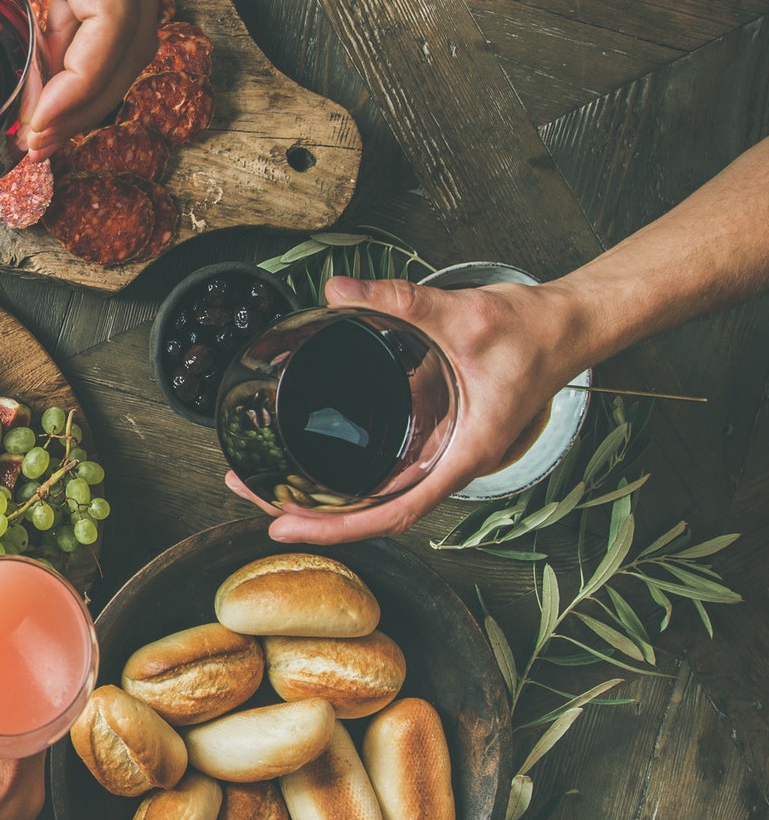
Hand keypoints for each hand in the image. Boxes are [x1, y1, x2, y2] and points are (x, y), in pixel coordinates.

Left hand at [0, 0, 156, 152]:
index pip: (113, 16)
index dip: (83, 83)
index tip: (39, 123)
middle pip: (132, 41)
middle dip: (87, 102)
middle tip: (30, 144)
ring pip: (126, 33)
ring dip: (86, 83)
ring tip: (33, 123)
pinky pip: (106, 12)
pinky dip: (78, 52)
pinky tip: (38, 78)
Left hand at [226, 277, 586, 543]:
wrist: (568, 327)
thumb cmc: (532, 333)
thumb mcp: (463, 315)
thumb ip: (400, 300)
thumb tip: (339, 290)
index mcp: (462, 454)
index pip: (394, 512)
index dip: (338, 527)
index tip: (286, 528)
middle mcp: (450, 464)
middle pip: (376, 513)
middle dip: (313, 516)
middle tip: (252, 495)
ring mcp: (444, 454)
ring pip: (382, 496)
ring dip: (327, 499)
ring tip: (269, 485)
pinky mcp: (439, 436)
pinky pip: (392, 472)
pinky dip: (352, 476)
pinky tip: (316, 462)